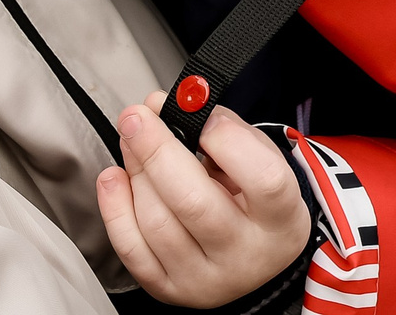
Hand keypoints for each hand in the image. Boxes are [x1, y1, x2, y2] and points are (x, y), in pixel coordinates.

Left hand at [98, 97, 311, 307]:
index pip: (262, 180)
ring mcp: (205, 279)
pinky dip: (114, 208)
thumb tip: (166, 106)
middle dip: (156, 150)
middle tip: (136, 115)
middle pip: (194, 203)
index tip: (200, 111)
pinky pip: (132, 250)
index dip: (227, 140)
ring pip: (157, 223)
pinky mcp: (170, 290)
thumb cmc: (255, 198)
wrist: (253, 259)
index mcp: (281, 219)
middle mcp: (245, 255)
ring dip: (136, 172)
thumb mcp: (260, 160)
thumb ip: (223, 129)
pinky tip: (114, 178)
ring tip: (132, 141)